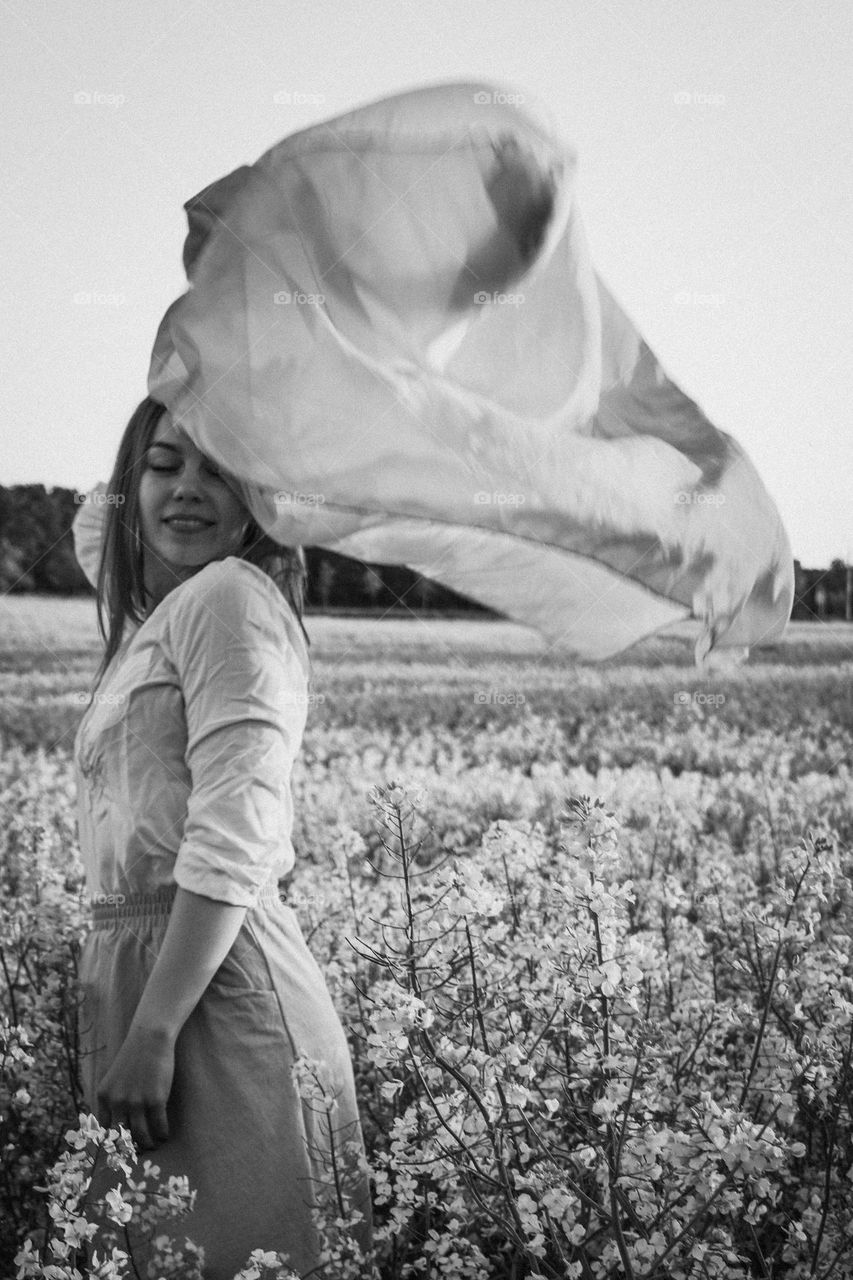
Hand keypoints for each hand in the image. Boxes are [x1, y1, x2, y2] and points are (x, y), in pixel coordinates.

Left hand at [96, 1024, 174, 1151]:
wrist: (150, 1038)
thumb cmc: (134, 1056)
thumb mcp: (114, 1078)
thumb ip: (113, 1098)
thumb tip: (117, 1121)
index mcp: (105, 1097)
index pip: (104, 1128)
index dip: (112, 1142)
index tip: (118, 1149)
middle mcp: (118, 1103)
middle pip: (121, 1136)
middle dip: (129, 1148)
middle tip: (136, 1152)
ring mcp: (137, 1102)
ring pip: (141, 1135)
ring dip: (148, 1144)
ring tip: (153, 1145)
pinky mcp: (156, 1100)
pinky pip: (159, 1126)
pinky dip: (162, 1134)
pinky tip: (164, 1135)